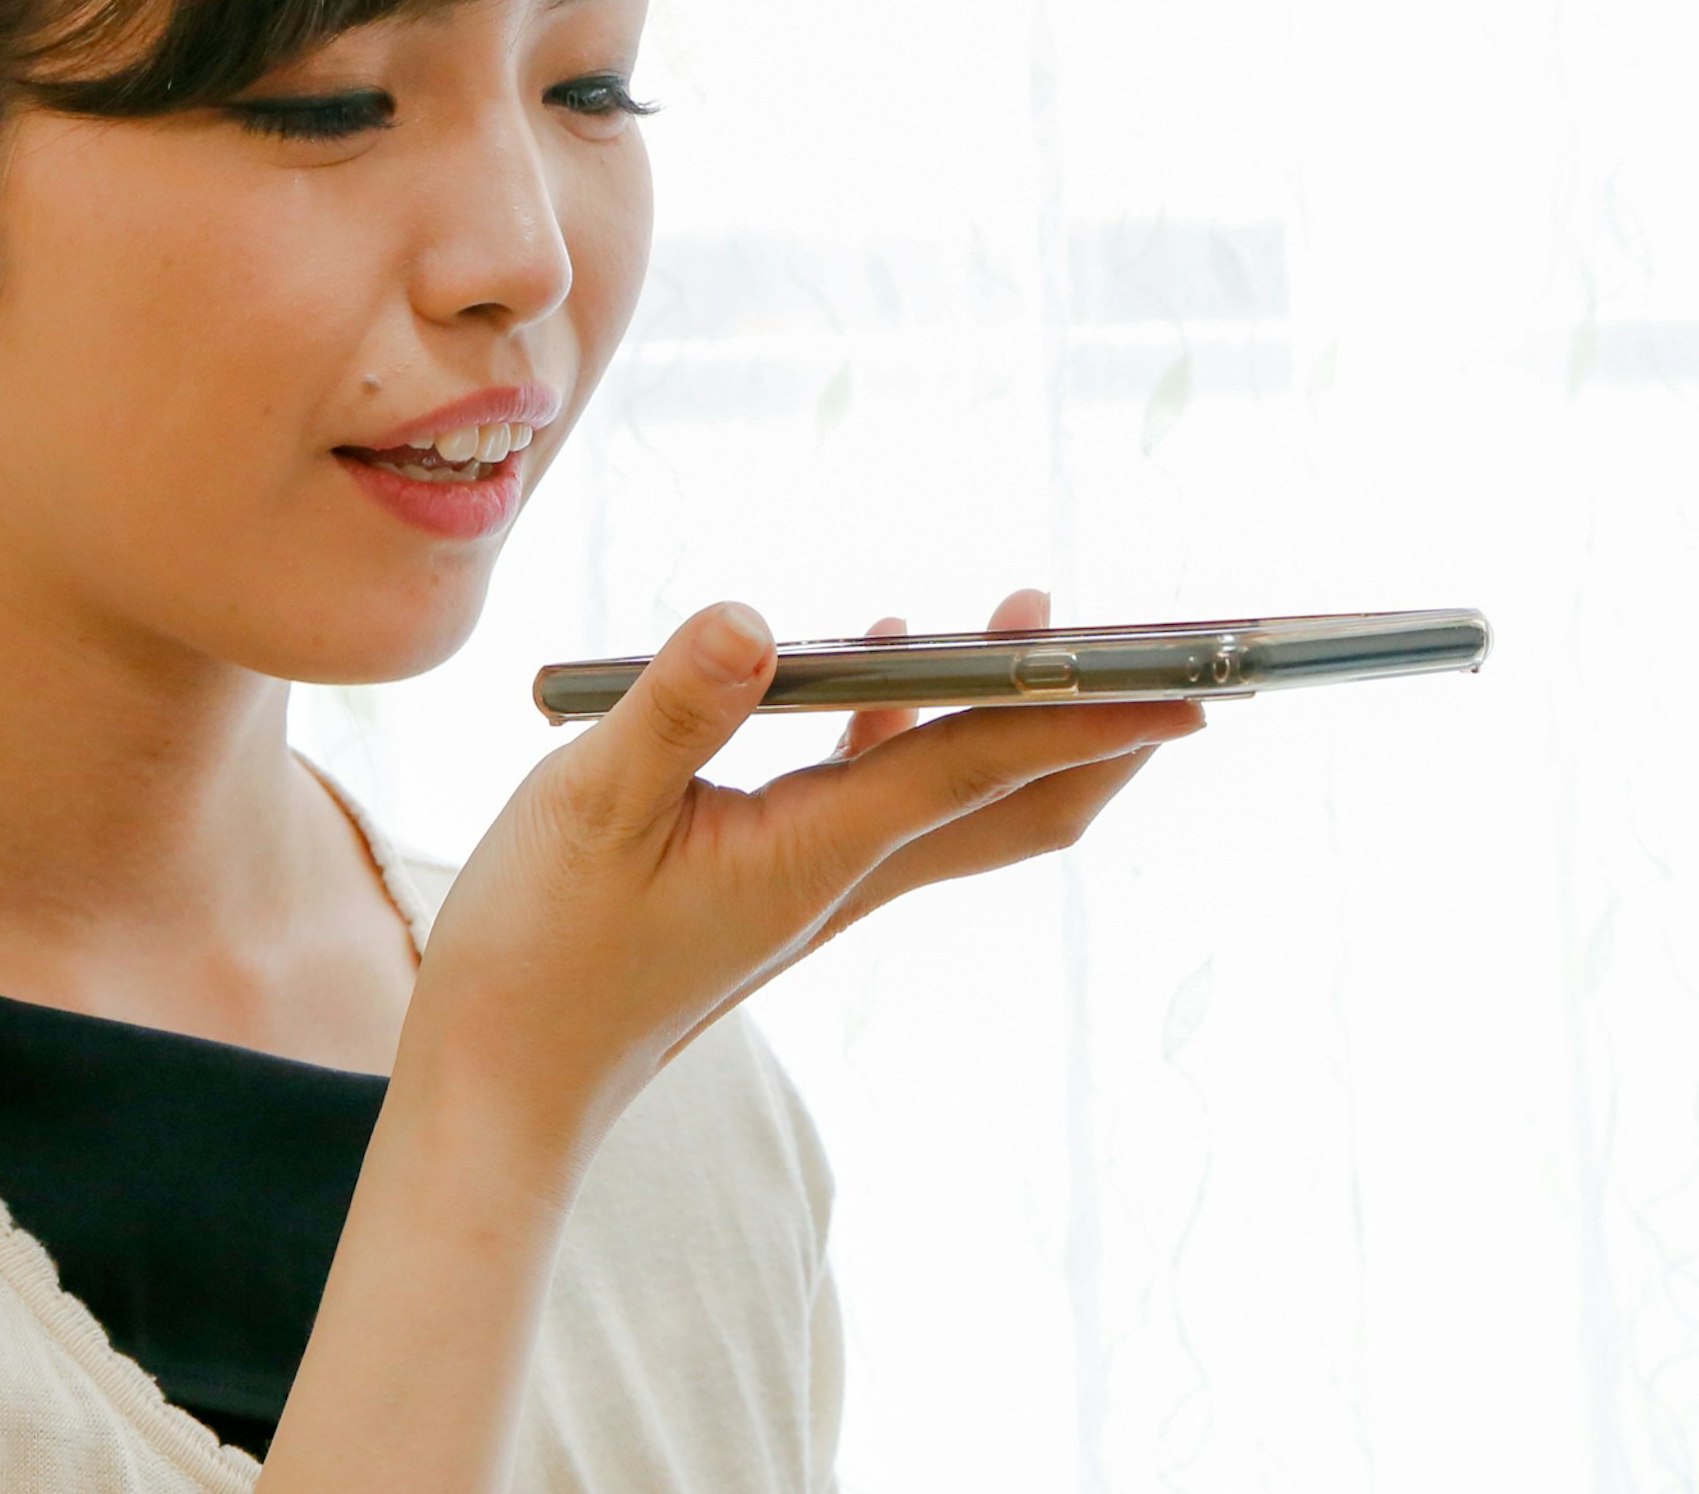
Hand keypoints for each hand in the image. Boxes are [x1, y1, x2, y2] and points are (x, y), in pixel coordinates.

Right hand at [401, 586, 1197, 1152]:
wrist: (506, 1083)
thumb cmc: (539, 950)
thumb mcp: (588, 805)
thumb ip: (676, 707)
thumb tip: (754, 619)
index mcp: (822, 848)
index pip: (984, 764)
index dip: (1091, 718)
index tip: (1191, 686)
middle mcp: (846, 870)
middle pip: (1015, 798)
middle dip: (1094, 723)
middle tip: (1144, 641)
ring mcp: (819, 880)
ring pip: (955, 796)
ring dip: (1001, 712)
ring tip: (1024, 616)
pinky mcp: (778, 879)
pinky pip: (879, 793)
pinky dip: (904, 725)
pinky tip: (872, 657)